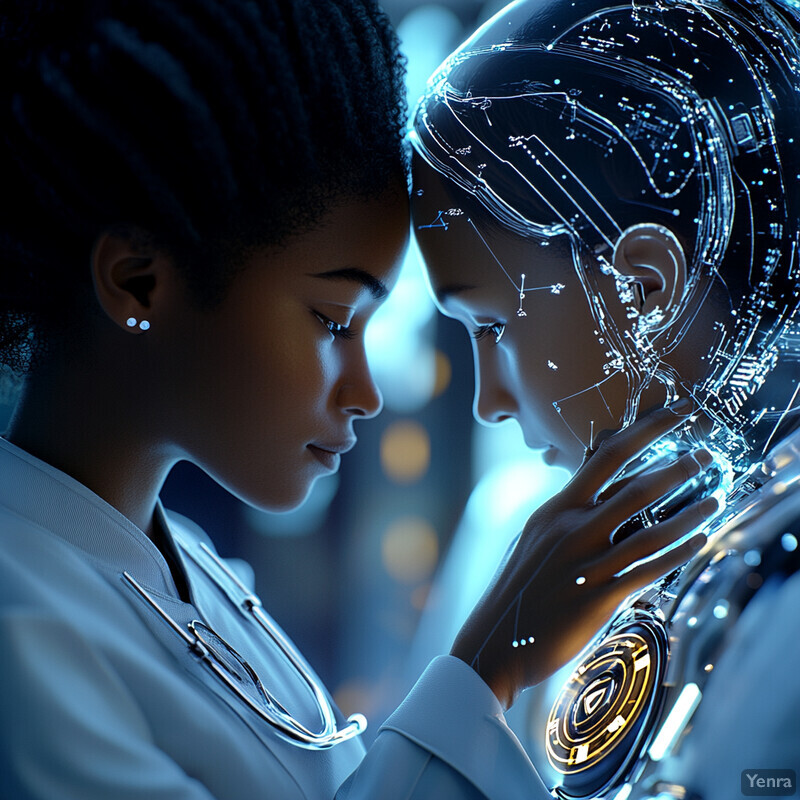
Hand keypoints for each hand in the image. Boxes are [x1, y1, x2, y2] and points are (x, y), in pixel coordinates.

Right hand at [450, 402, 717, 709]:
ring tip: (715, 499)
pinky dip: (679, 553)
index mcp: (554, 509)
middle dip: (677, 467)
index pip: (604, 457)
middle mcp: (570, 529)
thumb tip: (593, 491)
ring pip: (650, 530)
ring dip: (690, 512)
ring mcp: (585, 563)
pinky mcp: (599, 598)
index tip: (673, 414)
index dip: (644, 431)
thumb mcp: (533, 538)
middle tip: (706, 455)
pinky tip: (700, 541)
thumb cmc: (516, 589)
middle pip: (634, 487)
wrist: (494, 641)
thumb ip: (565, 514)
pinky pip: (649, 570)